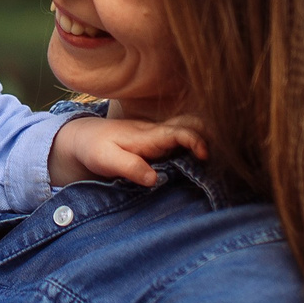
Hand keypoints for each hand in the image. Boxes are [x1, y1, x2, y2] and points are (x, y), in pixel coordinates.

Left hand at [47, 114, 205, 187]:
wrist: (82, 138)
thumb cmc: (94, 149)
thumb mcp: (106, 160)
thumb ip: (130, 167)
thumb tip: (154, 178)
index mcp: (148, 136)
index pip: (179, 131)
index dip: (196, 141)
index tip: (205, 156)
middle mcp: (157, 132)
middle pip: (192, 123)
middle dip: (210, 134)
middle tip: (221, 156)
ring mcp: (159, 135)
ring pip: (189, 129)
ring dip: (205, 138)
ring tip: (216, 160)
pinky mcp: (158, 142)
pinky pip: (183, 137)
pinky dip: (196, 144)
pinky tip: (201, 161)